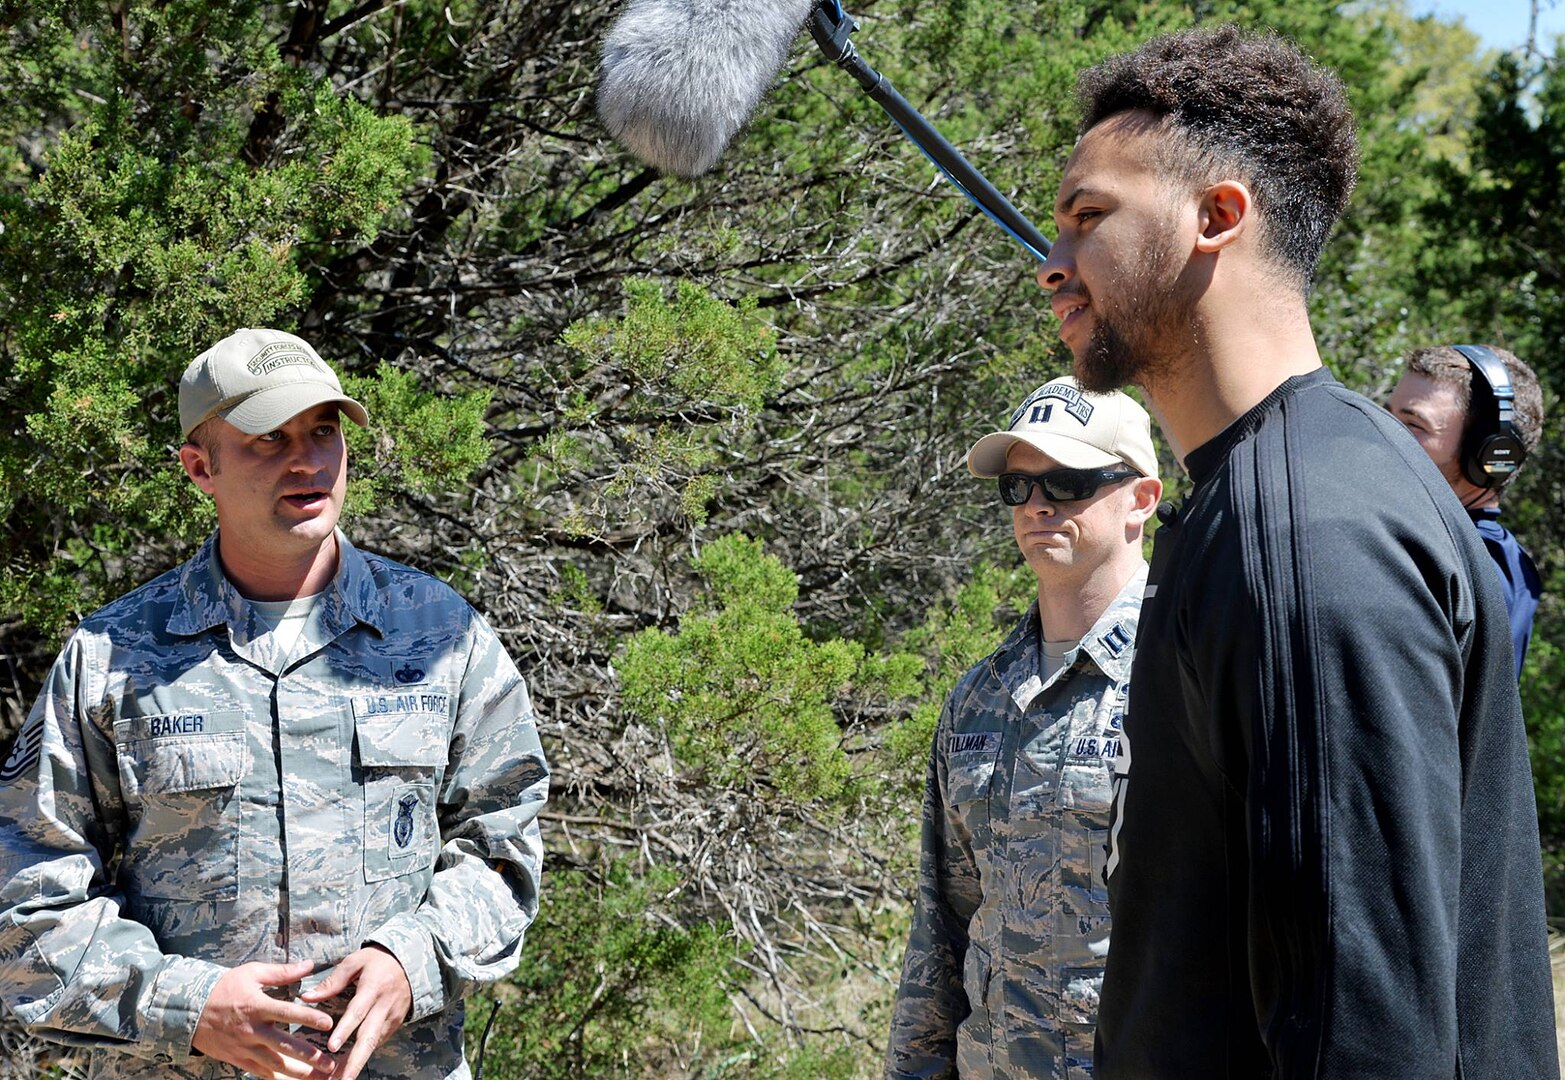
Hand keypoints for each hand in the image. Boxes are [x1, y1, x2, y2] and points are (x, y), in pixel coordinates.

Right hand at [192, 960, 337, 1079]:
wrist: (191, 1010)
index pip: (287, 1013)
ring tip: (318, 1077)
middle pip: (285, 1045)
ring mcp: (245, 1048)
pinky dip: (277, 1078)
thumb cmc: (224, 988)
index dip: (308, 1018)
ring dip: (298, 1072)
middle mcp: (253, 1030)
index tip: (328, 1023)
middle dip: (310, 1056)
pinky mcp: (238, 1059)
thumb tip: (309, 965)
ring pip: (275, 1064)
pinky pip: (260, 1072)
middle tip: (330, 1063)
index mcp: (257, 1006)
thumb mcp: (251, 973)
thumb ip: (282, 972)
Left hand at [299, 944, 412, 1079]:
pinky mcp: (394, 1025)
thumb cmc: (377, 961)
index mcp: (373, 988)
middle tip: (342, 1079)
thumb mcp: (355, 962)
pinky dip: (362, 1058)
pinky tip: (347, 1071)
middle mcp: (384, 1006)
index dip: (345, 1030)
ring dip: (356, 1065)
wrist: (410, 963)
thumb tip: (306, 997)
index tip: (332, 1047)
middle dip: (355, 1061)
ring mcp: (391, 1017)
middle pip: (369, 1037)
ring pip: (373, 1045)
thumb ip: (332, 982)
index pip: (358, 1011)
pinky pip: (376, 1043)